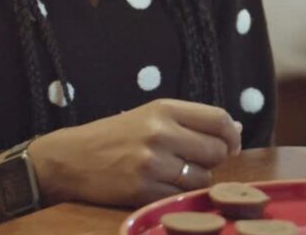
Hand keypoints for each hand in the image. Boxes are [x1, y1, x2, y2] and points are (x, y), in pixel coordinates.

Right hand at [26, 99, 241, 207]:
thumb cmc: (117, 136)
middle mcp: (160, 133)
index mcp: (165, 109)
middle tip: (196, 160)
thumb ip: (193, 121)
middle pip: (216, 150)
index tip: (232, 145)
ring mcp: (151, 163)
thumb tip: (236, 129)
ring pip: (203, 177)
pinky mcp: (142, 190)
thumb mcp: (152, 116)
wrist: (70, 159)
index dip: (232, 135)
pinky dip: (179, 195)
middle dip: (214, 159)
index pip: (219, 119)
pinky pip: (181, 196)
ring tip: (174, 173)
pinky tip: (163, 186)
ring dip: (196, 179)